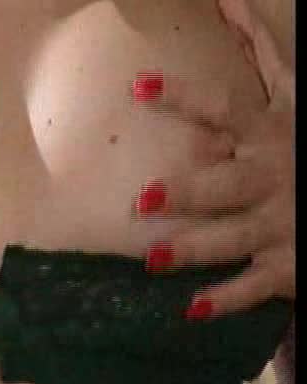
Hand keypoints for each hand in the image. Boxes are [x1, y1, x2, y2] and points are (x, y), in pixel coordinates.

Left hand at [131, 0, 294, 318]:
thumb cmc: (305, 153)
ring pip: (233, 238)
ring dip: (193, 249)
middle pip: (226, 185)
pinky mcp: (290, 266)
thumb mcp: (290, 110)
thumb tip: (232, 13)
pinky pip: (254, 286)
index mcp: (269, 135)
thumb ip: (260, 79)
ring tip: (153, 259)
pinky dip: (226, 300)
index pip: (223, 109)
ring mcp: (281, 225)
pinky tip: (193, 310)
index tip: (137, 87)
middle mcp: (274, 179)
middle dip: (188, 192)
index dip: (183, 96)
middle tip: (144, 199)